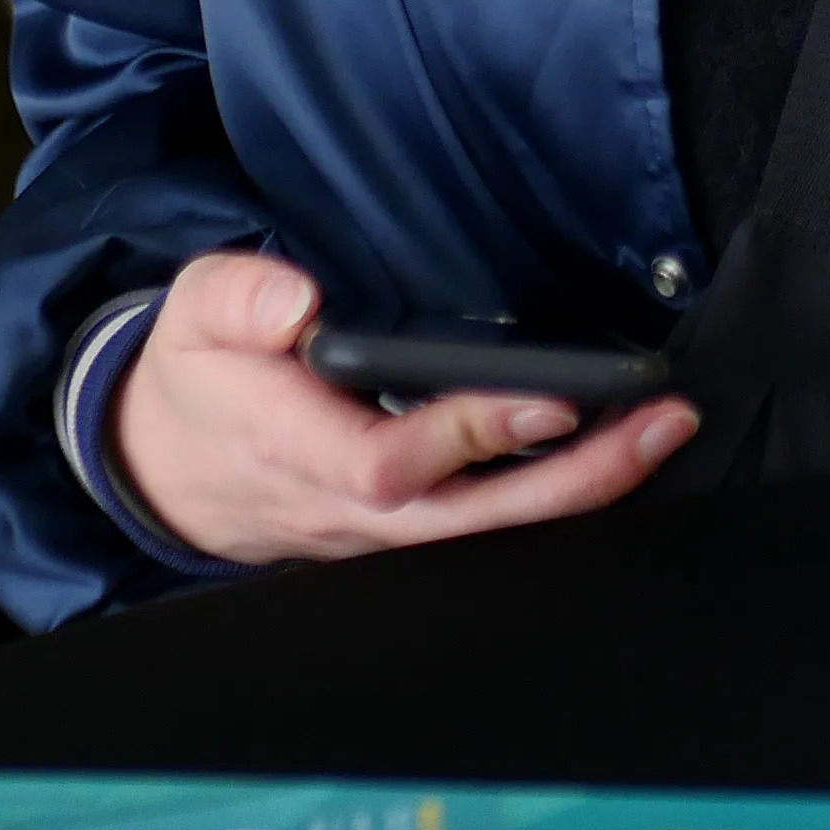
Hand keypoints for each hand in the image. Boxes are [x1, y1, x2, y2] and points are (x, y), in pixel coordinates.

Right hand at [113, 253, 699, 566]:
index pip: (391, 463)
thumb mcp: (191, 316)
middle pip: (471, 516)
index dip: (472, 437)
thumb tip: (297, 298)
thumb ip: (238, 299)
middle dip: (572, 478)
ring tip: (661, 431)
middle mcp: (350, 507)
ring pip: (490, 530)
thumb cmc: (197, 380)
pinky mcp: (406, 526)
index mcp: (295, 451)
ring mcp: (383, 529)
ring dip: (583, 488)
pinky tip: (617, 456)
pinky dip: (556, 497)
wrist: (167, 466)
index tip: (549, 401)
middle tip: (655, 424)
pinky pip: (487, 525)